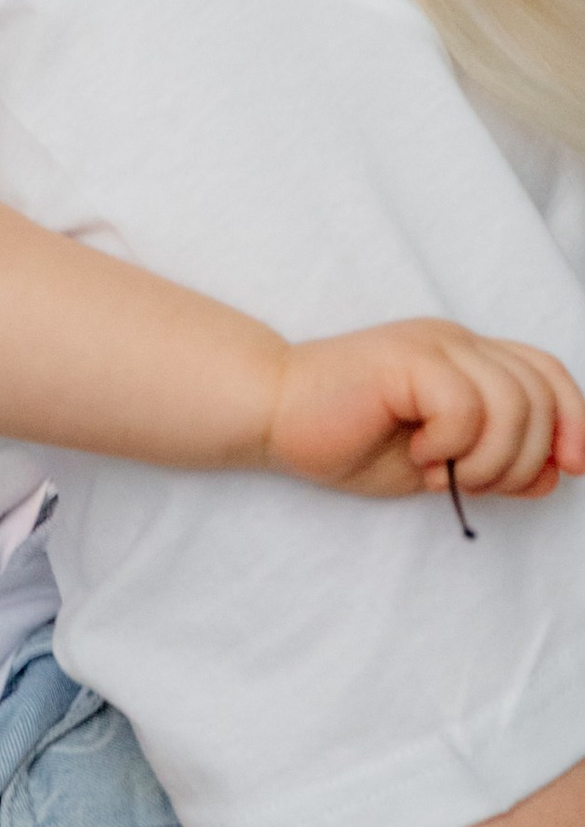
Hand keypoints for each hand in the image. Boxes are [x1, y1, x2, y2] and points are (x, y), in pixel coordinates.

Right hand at [268, 319, 584, 500]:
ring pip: (513, 402)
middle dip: (525, 457)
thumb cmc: (344, 439)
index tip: (574, 467)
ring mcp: (433, 345)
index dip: (575, 419)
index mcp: (466, 359)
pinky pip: (466, 406)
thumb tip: (554, 473)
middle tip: (472, 485)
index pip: (548, 374)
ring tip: (444, 474)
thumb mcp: (438, 463)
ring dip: (490, 459)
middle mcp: (457, 342)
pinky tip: (419, 455)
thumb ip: (494, 463)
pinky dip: (454, 445)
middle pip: (540, 393)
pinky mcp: (408, 358)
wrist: (271, 413)